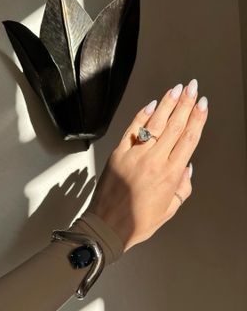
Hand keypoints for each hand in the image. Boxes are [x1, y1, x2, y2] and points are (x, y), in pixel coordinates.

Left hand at [86, 79, 207, 252]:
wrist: (107, 225)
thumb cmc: (139, 222)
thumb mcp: (169, 210)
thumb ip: (182, 188)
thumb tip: (187, 167)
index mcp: (170, 175)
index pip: (188, 139)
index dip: (197, 119)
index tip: (203, 103)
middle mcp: (155, 161)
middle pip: (174, 126)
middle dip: (185, 103)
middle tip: (193, 86)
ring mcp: (135, 155)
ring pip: (155, 123)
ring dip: (167, 104)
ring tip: (177, 88)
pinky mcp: (118, 154)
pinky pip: (132, 130)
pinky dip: (142, 115)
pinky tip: (151, 104)